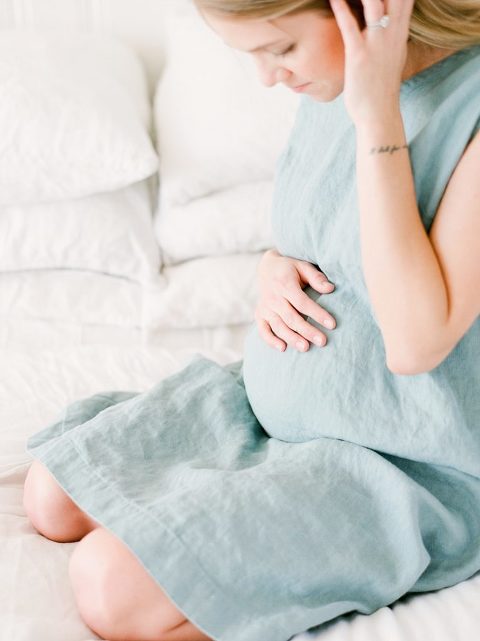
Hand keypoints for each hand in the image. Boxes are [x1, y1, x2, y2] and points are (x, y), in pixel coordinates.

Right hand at [255, 249, 335, 352]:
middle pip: (291, 317)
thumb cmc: (290, 269)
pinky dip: (270, 340)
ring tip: (306, 348)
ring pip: (279, 326)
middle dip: (307, 331)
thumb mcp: (303, 266)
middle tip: (322, 342)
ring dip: (292, 338)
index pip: (302, 302)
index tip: (332, 324)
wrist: (267, 268)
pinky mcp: (259, 315)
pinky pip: (263, 330)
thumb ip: (316, 277)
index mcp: (284, 284)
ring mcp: (265, 307)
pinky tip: (283, 348)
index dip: (317, 314)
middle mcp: (273, 297)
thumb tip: (330, 288)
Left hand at [330, 0, 413, 124]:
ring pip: (375, 4)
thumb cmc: (380, 88)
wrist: (378, 114)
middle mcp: (392, 34)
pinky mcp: (359, 56)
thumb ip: (389, 37)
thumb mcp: (390, 57)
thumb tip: (385, 25)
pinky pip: (351, 26)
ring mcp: (377, 44)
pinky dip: (342, 8)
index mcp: (400, 33)